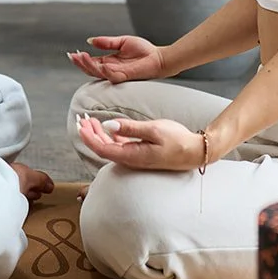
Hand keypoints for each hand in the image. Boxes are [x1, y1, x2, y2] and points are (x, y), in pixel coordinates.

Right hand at [66, 35, 164, 83]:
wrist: (158, 57)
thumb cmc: (144, 51)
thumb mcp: (122, 41)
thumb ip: (107, 42)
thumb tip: (90, 40)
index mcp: (109, 62)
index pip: (92, 62)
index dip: (82, 59)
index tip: (73, 54)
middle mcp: (111, 69)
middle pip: (91, 69)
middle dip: (81, 64)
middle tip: (73, 57)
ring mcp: (117, 74)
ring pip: (98, 73)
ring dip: (89, 66)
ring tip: (82, 57)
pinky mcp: (125, 76)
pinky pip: (112, 75)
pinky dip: (105, 70)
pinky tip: (100, 64)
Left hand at [76, 115, 204, 171]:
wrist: (196, 152)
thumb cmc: (177, 141)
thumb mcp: (154, 130)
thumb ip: (130, 128)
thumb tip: (108, 126)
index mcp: (131, 156)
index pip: (102, 148)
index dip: (89, 137)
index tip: (81, 124)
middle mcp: (130, 160)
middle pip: (103, 148)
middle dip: (90, 133)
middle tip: (82, 118)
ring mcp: (135, 158)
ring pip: (110, 146)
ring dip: (99, 134)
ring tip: (91, 120)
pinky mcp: (141, 154)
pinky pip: (120, 146)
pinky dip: (112, 136)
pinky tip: (109, 128)